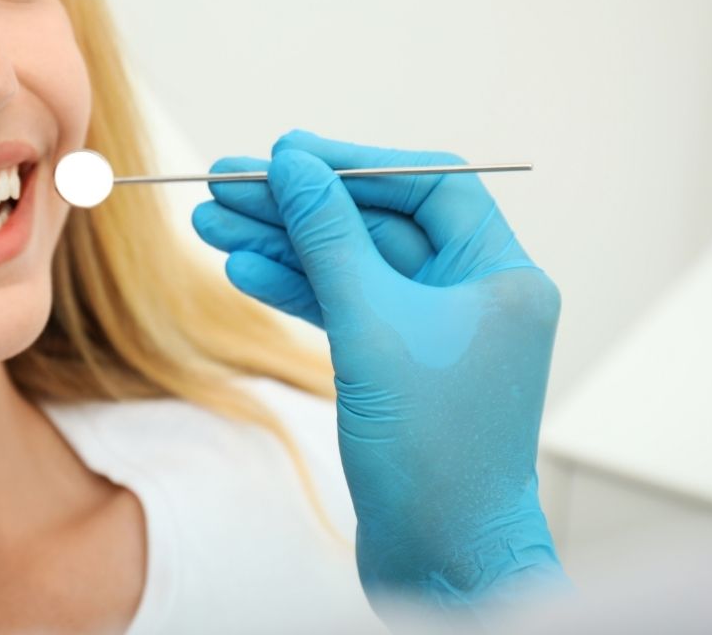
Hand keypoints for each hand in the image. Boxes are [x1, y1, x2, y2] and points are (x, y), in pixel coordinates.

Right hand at [193, 130, 567, 615]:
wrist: (440, 558)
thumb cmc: (432, 453)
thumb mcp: (370, 327)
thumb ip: (329, 237)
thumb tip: (292, 165)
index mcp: (500, 274)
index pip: (426, 185)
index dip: (352, 163)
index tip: (285, 152)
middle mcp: (474, 295)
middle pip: (375, 224)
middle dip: (298, 206)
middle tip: (225, 185)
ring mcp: (434, 332)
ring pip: (350, 267)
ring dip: (282, 245)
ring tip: (211, 224)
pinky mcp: (398, 366)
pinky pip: (344, 309)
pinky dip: (296, 290)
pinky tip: (243, 271)